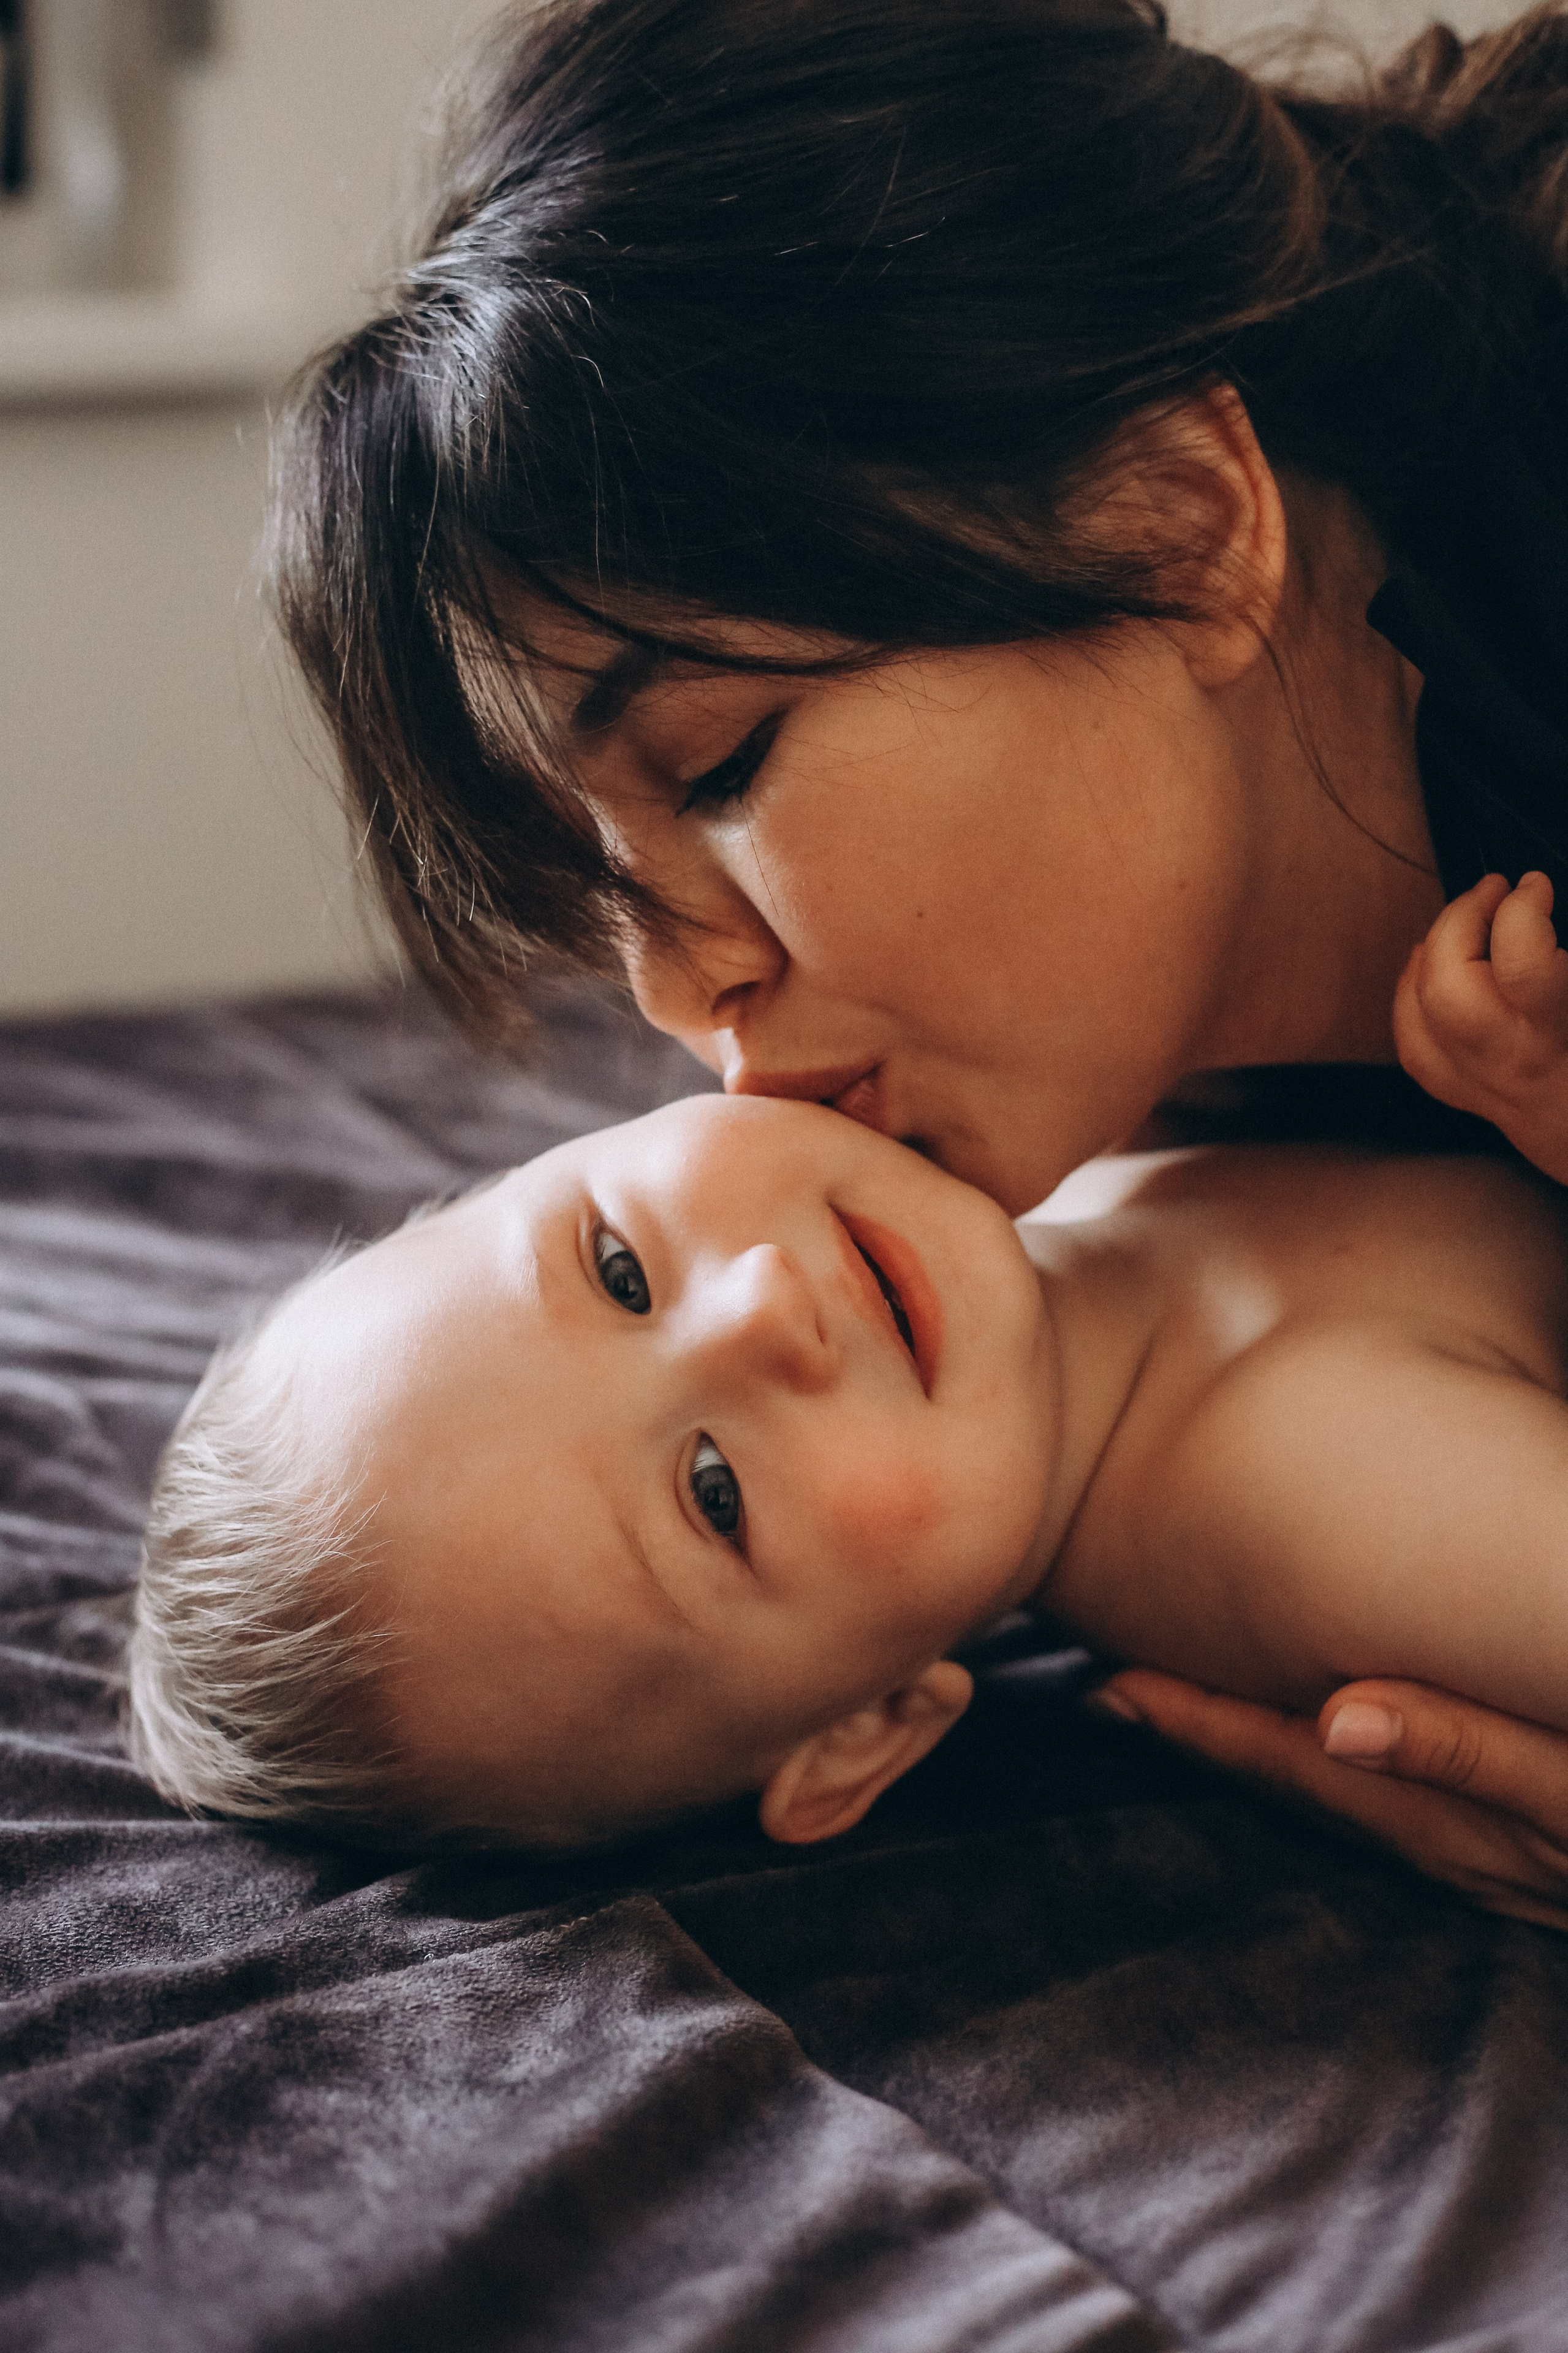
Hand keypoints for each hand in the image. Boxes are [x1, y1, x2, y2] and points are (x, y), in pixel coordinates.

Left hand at [1094, 1668, 1567, 1932]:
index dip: (1201, 1721)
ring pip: (1343, 1801)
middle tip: (1105, 1690)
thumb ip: (1466, 1745)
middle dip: (1201, 1733)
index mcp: (1455, 1816)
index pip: (1299, 1757)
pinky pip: (1399, 1813)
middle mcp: (1455, 1844)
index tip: (1110, 1689)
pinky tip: (1314, 1741)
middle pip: (1303, 1782)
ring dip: (1255, 1749)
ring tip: (1169, 1703)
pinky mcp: (1519, 1855)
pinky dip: (1336, 1777)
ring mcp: (1487, 1856)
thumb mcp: (1567, 1782)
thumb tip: (1340, 1715)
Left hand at [1394, 870, 1567, 1181]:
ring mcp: (1479, 1082)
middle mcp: (1511, 1061)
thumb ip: (1561, 964)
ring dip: (1432, 951)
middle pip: (1447, 988)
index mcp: (1555, 1037)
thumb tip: (1538, 888)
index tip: (1534, 883)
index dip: (1521, 910)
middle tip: (1493, 889)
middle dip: (1459, 922)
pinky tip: (1429, 960)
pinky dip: (1411, 993)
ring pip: (1418, 1016)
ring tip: (1466, 916)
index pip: (1521, 966)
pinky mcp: (1462, 1093)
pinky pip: (1414, 1044)